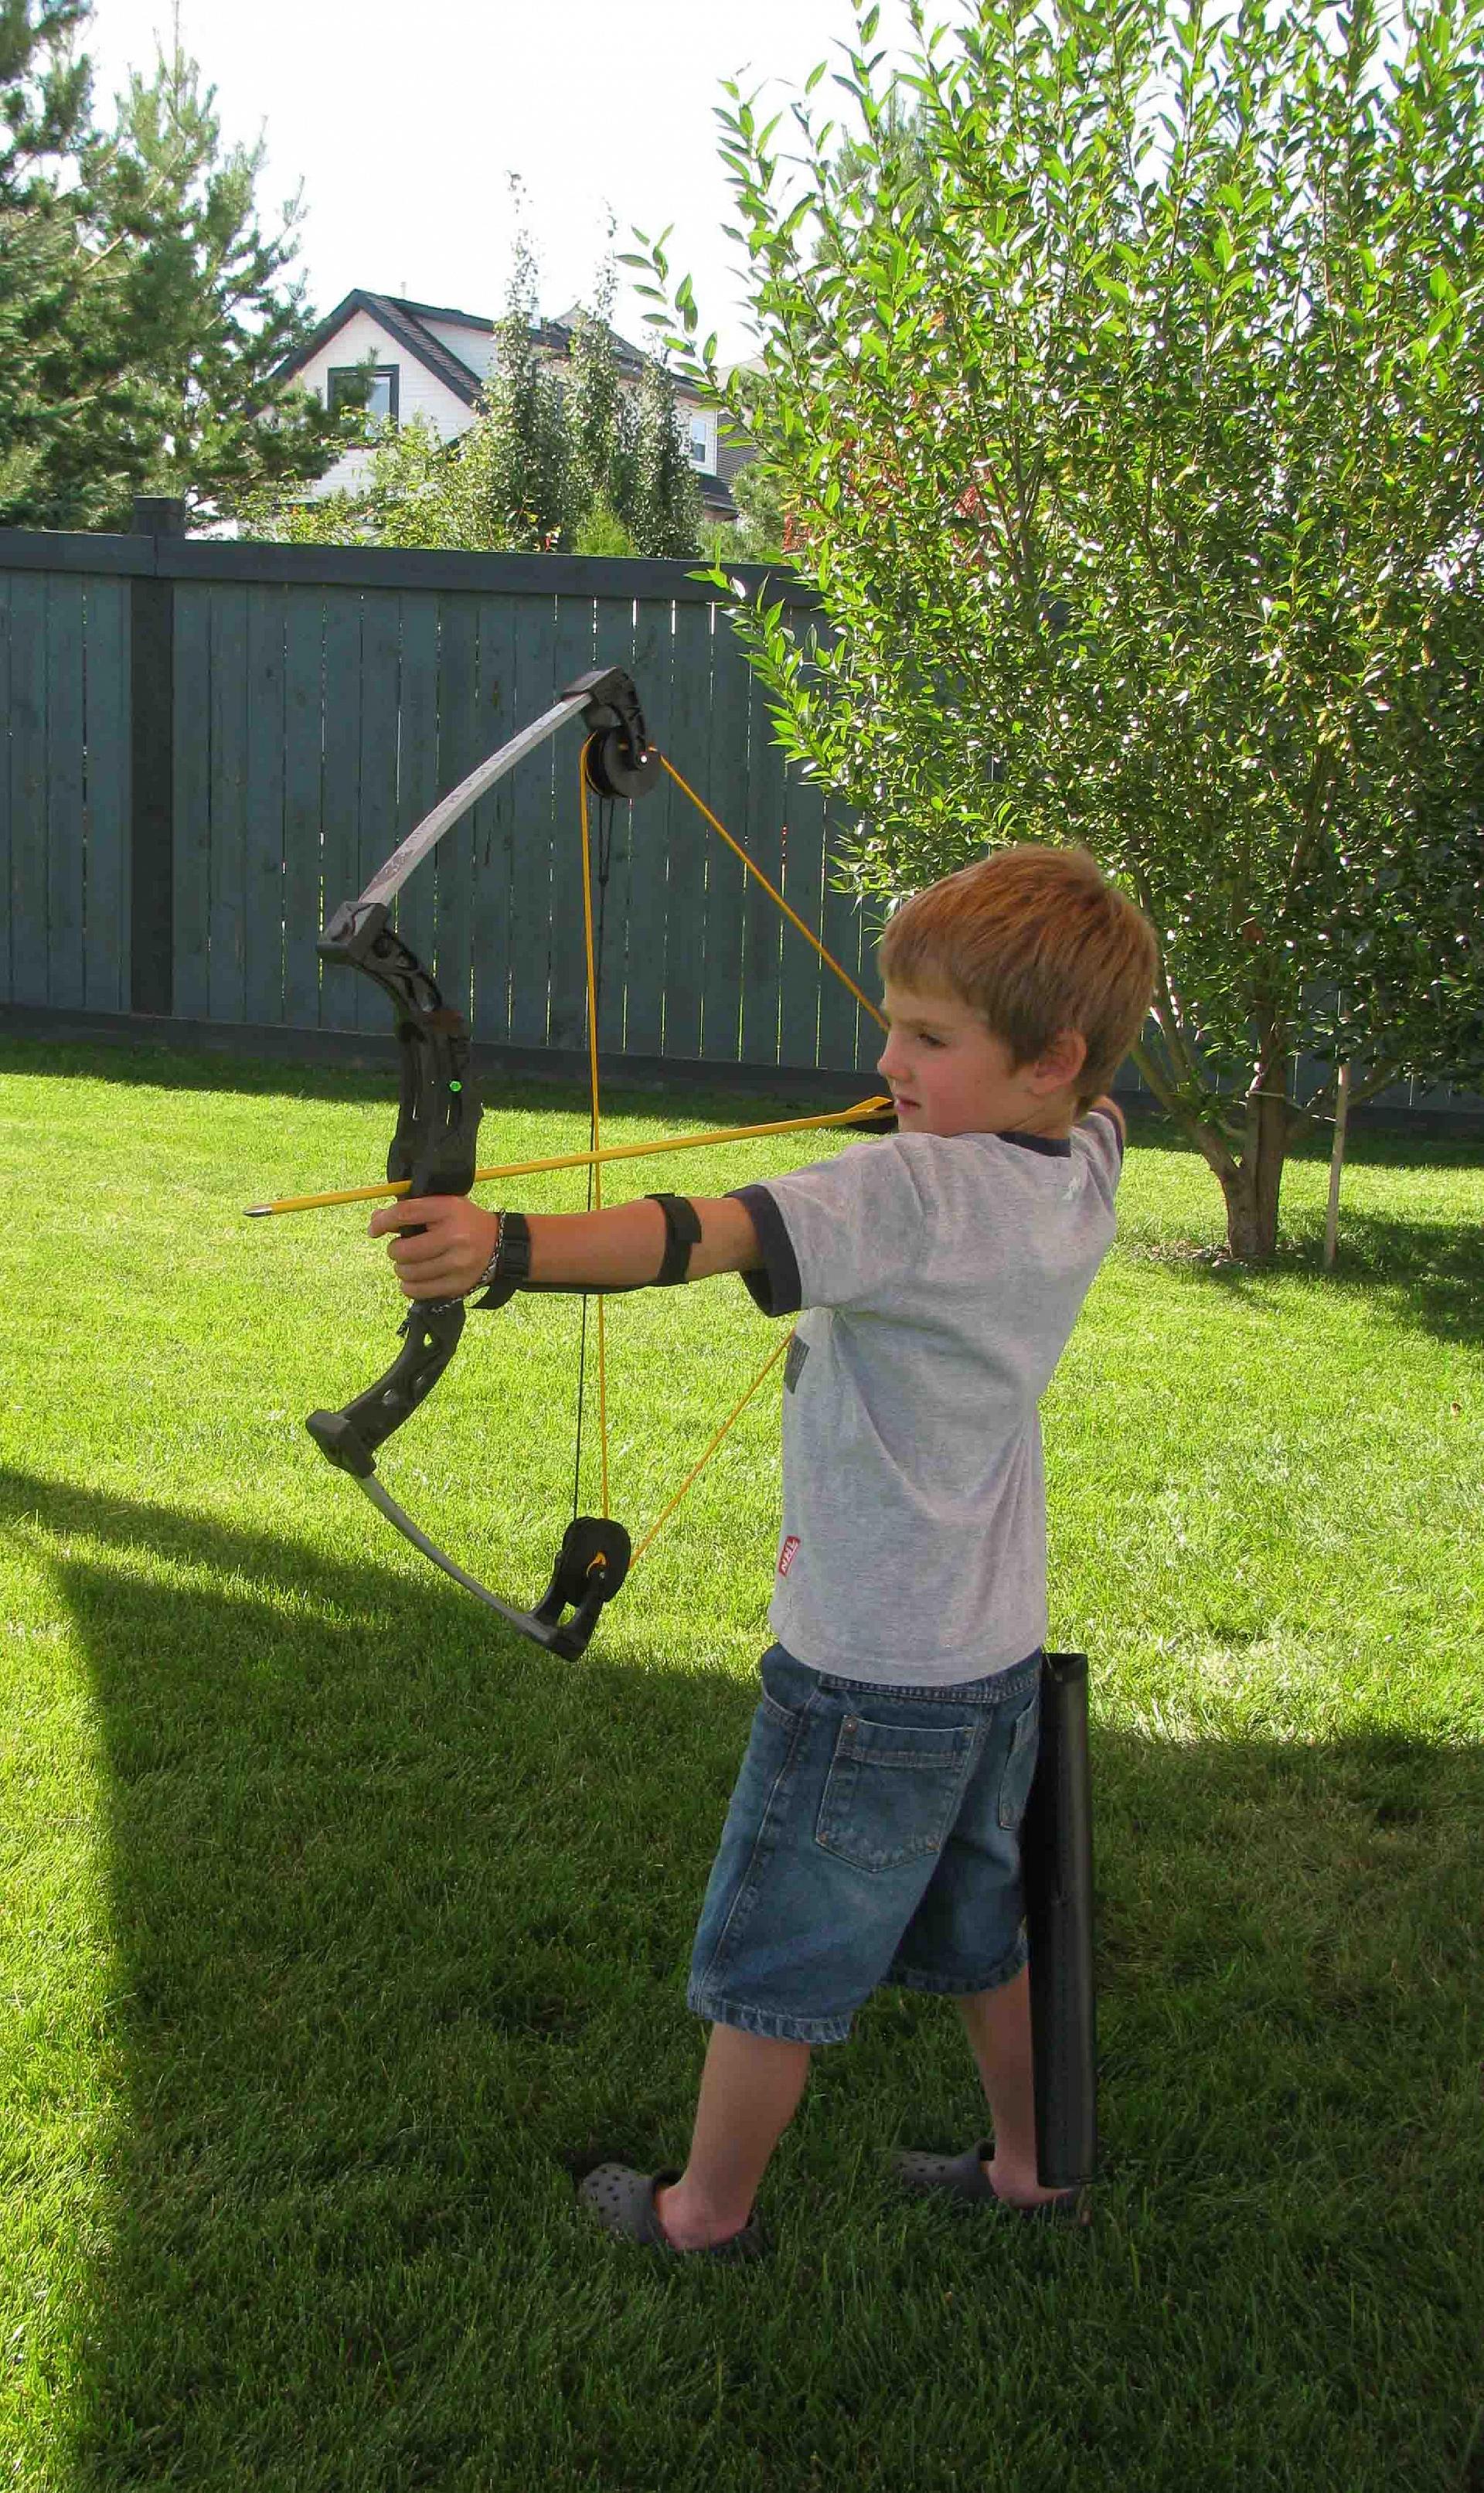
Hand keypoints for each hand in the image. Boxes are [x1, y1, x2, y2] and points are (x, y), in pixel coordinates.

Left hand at [367, 1196, 500, 1299]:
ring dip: (401, 1269)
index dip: (382, 1222)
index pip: (404, 1213)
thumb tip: (376, 1219)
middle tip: (400, 1248)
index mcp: (448, 1210)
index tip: (374, 1230)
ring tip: (408, 1264)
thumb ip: (411, 1210)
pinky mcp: (457, 1284)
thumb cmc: (464, 1222)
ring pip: (408, 1273)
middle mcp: (454, 1236)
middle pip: (403, 1249)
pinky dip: (408, 1286)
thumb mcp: (443, 1206)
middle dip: (394, 1250)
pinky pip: (418, 1291)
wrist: (500, 1244)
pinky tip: (412, 1279)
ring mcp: (457, 1263)